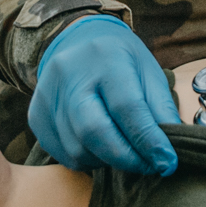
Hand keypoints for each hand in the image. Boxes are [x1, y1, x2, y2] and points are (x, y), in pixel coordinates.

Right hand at [29, 15, 180, 175]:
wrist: (77, 40)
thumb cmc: (119, 58)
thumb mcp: (148, 71)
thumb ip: (160, 109)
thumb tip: (169, 152)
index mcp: (105, 58)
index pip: (127, 107)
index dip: (148, 140)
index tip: (167, 162)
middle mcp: (70, 75)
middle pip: (94, 131)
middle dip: (126, 158)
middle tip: (147, 166)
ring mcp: (47, 96)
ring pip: (77, 148)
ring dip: (107, 160)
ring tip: (124, 151)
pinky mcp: (36, 116)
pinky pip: (62, 153)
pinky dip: (86, 159)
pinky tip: (100, 148)